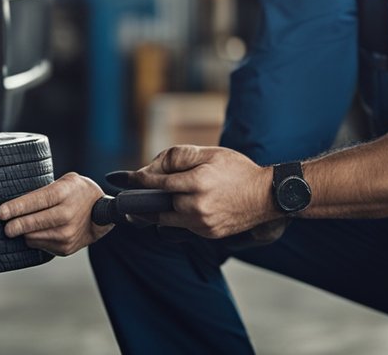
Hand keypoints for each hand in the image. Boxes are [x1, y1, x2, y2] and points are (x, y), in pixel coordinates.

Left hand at [0, 172, 112, 255]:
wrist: (101, 215)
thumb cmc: (79, 193)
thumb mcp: (66, 181)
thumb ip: (44, 189)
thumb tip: (16, 202)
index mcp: (65, 193)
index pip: (37, 201)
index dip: (17, 207)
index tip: (1, 212)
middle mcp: (67, 215)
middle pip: (33, 223)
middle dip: (15, 225)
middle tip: (5, 227)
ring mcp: (67, 234)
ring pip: (33, 237)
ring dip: (23, 232)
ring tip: (20, 224)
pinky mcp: (65, 249)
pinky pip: (39, 245)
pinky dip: (34, 238)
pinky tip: (37, 231)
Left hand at [127, 145, 275, 238]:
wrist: (266, 196)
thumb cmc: (237, 169)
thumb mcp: (209, 153)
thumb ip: (178, 157)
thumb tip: (152, 169)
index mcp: (196, 182)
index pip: (156, 183)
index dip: (137, 180)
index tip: (122, 179)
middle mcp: (197, 205)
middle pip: (157, 206)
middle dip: (143, 200)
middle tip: (129, 199)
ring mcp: (203, 223)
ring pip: (166, 220)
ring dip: (156, 212)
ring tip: (146, 206)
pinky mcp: (208, 234)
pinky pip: (182, 227)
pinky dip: (176, 218)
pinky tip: (178, 209)